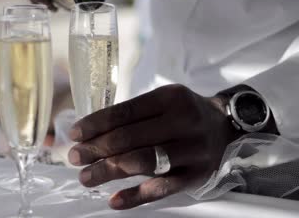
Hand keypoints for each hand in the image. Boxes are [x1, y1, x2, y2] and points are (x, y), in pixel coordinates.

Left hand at [68, 84, 238, 209]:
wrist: (224, 125)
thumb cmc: (183, 112)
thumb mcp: (162, 100)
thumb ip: (133, 114)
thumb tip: (90, 133)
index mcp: (168, 98)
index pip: (124, 112)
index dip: (95, 124)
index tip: (74, 134)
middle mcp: (182, 121)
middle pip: (130, 137)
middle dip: (96, 148)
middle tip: (74, 157)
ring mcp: (191, 150)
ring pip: (143, 162)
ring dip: (109, 171)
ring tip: (86, 177)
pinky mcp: (196, 175)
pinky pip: (162, 188)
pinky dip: (136, 196)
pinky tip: (115, 201)